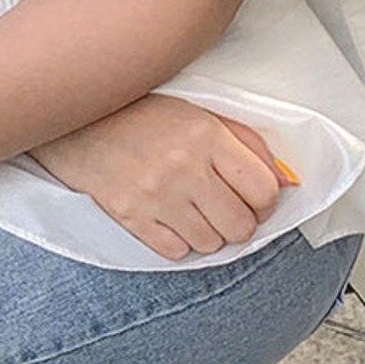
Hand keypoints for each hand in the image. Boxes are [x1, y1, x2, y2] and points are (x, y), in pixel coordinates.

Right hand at [27, 93, 297, 261]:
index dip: (265, 199)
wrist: (77, 119)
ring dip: (207, 231)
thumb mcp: (197, 110)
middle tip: (223, 205)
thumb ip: (245, 141)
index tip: (254, 195)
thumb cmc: (140, 111)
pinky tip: (168, 216)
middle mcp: (183, 167)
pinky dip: (177, 241)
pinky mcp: (131, 217)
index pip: (264, 189)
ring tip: (191, 207)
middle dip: (238, 220)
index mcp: (205, 135)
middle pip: (241, 226)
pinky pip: (175, 253)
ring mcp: (156, 196)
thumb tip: (286, 178)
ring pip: (211, 244)